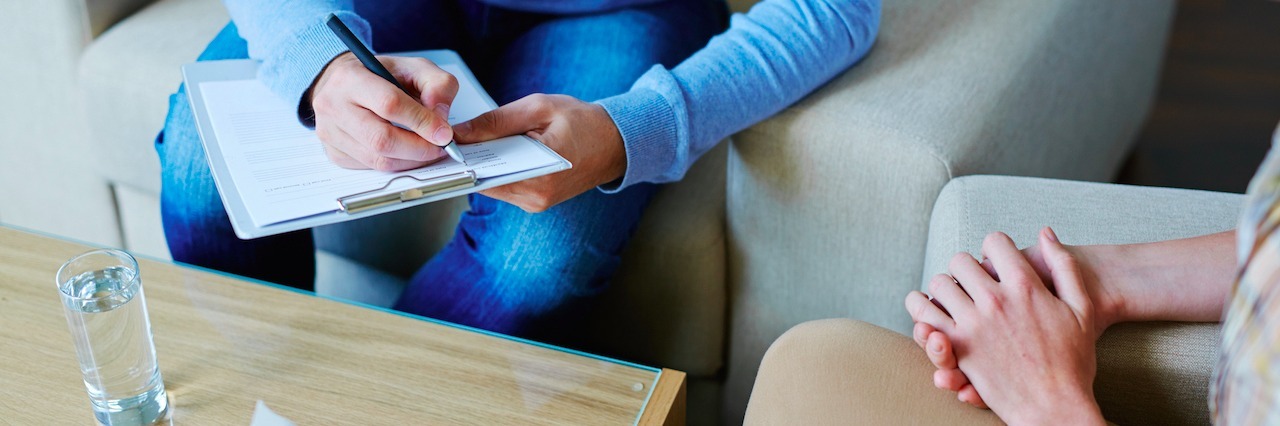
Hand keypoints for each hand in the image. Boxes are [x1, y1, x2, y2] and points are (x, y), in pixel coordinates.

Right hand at [309, 53, 458, 170]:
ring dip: (411, 160)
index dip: (422, 122)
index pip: (389, 104)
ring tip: (428, 150)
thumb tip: (441, 116)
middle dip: (419, 148)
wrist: (343, 84)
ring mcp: (330, 133)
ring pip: (378, 160)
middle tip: (441, 147)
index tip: (444, 133)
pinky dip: (397, 164)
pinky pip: (372, 168)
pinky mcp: (335, 153)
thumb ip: (437, 84)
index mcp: (351, 78)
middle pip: (382, 139)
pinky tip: (408, 153)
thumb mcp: (413, 67)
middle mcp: (333, 106)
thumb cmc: (379, 75)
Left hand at [453, 94, 626, 212]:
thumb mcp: (539, 108)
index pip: (483, 176)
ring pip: (493, 186)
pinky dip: (498, 170)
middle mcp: (536, 197)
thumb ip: (496, 121)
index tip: (447, 143)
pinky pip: (506, 187)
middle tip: (459, 138)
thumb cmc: (582, 121)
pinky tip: (498, 153)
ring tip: (480, 142)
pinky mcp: (536, 202)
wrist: (615, 142)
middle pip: (485, 183)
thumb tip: (460, 133)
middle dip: (471, 161)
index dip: (462, 160)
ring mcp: (536, 203)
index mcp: (539, 175)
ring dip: (485, 166)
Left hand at [905, 229, 1104, 424]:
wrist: (1057, 408)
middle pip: (961, 260)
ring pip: (939, 283)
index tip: (995, 262)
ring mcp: (973, 323)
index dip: (994, 248)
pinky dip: (920, 308)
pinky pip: (923, 315)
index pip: (994, 242)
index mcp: (1026, 286)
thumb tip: (1046, 232)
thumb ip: (1064, 266)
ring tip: (953, 297)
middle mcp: (996, 300)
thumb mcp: (1082, 308)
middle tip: (973, 282)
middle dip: (966, 268)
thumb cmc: (1075, 361)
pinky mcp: (957, 348)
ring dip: (944, 287)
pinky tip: (926, 310)